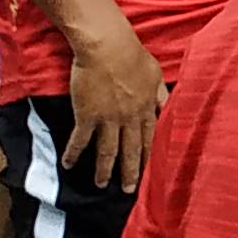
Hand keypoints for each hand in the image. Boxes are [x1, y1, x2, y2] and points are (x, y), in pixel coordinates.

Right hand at [61, 21, 167, 190]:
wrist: (108, 47)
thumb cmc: (133, 55)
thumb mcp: (156, 74)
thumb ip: (161, 94)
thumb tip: (170, 106)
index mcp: (147, 108)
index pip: (151, 138)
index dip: (150, 156)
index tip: (151, 171)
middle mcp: (130, 118)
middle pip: (132, 150)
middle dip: (130, 172)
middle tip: (128, 190)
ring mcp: (109, 118)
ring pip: (108, 150)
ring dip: (104, 169)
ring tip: (101, 184)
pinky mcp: (87, 115)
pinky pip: (80, 139)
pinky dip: (73, 153)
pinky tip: (67, 164)